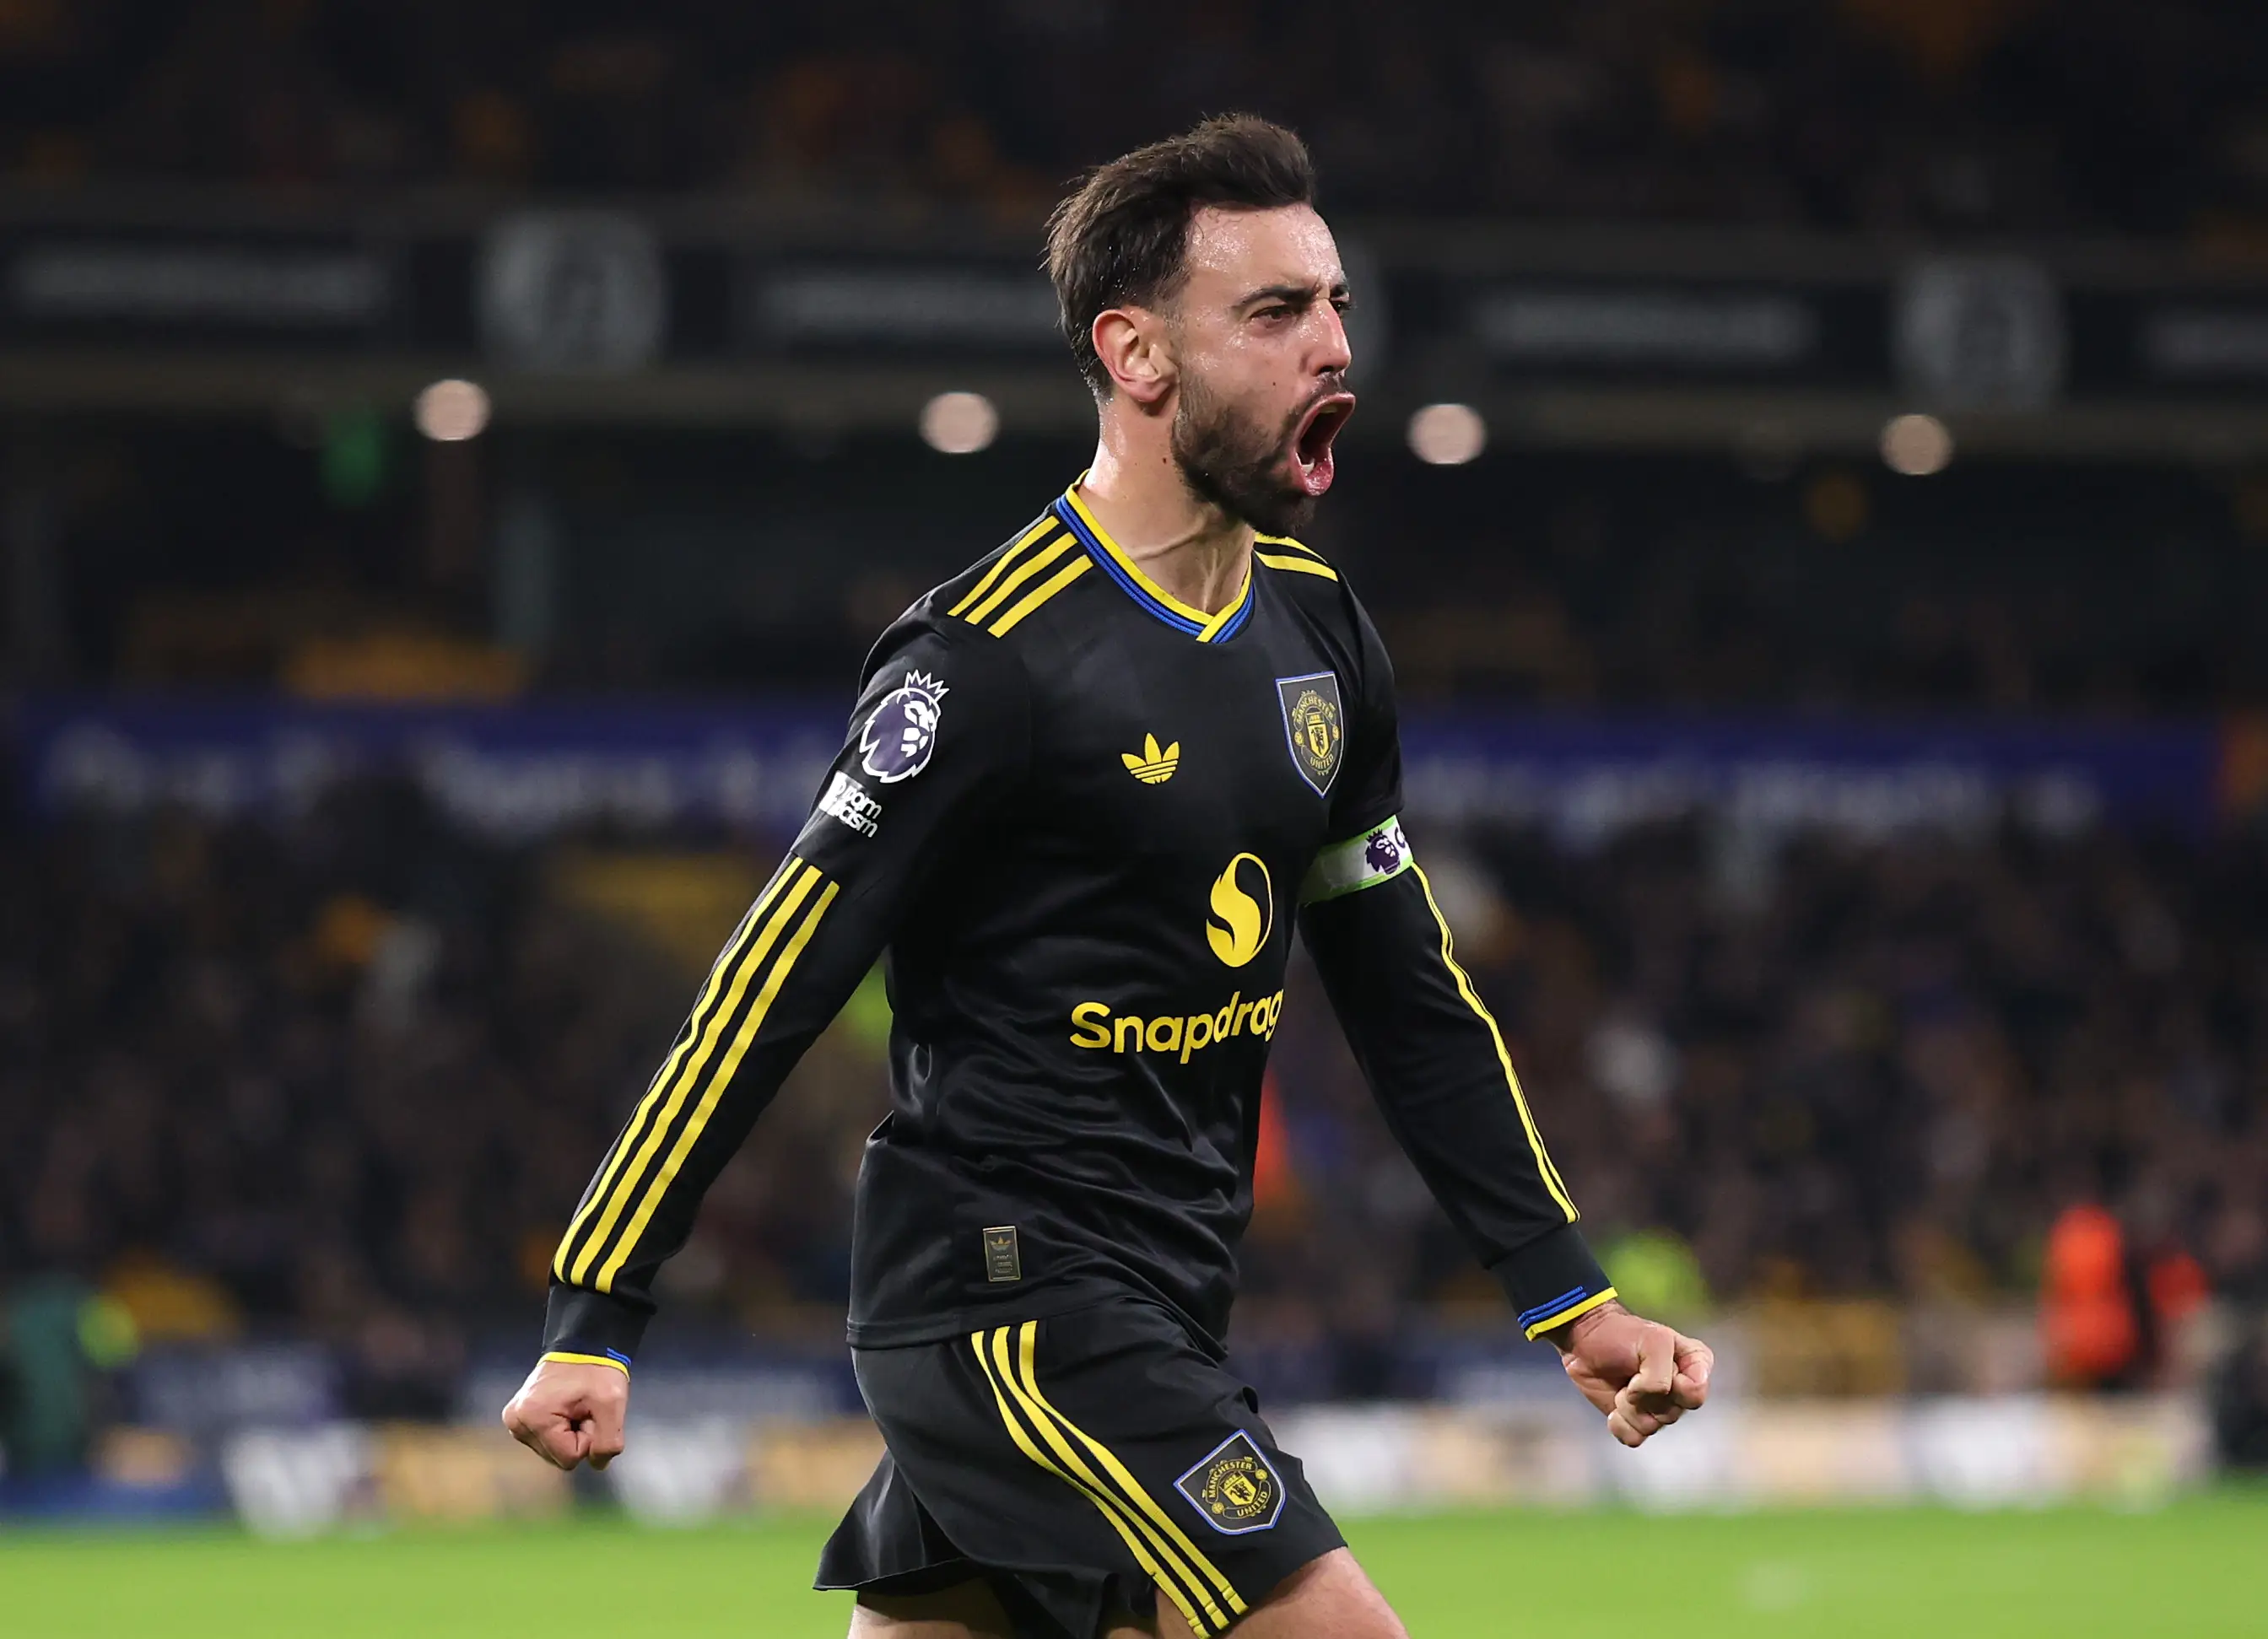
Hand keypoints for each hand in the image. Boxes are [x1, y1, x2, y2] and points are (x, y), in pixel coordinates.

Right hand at [502, 1358, 628, 1470]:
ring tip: (575, 1406)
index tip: (590, 1412)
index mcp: (533, 1418)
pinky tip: (565, 1409)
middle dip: (577, 1436)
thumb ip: (608, 1442)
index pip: (569, 1458)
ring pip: (552, 1451)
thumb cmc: (597, 1371)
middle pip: (557, 1457)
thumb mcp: (612, 1404)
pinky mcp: (517, 1419)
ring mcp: (514, 1422)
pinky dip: (559, 1430)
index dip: (588, 1438)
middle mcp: (516, 1423)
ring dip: (569, 1434)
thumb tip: (597, 1464)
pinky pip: (545, 1441)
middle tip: (583, 1409)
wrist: (583, 1345)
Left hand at [1548, 1300, 1711, 1448]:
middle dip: (1646, 1395)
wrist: (1586, 1341)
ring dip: (1630, 1407)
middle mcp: (1681, 1389)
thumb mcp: (1652, 1340)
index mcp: (1694, 1365)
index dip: (1672, 1384)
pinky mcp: (1637, 1421)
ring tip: (1623, 1386)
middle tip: (1633, 1374)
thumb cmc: (1620, 1334)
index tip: (1653, 1363)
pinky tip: (1614, 1406)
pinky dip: (1620, 1423)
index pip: (1695, 1393)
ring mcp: (1660, 1407)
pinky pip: (1635, 1438)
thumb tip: (1652, 1399)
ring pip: (1653, 1427)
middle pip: (1673, 1413)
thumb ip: (1662, 1373)